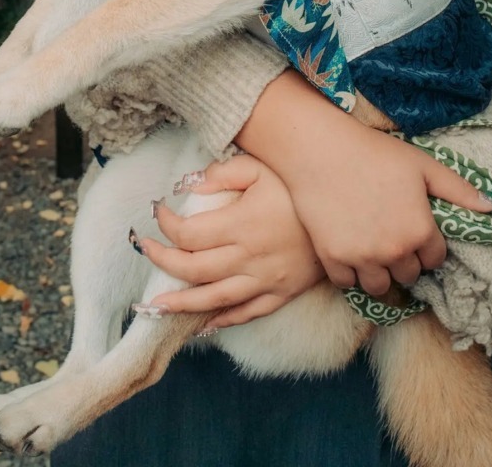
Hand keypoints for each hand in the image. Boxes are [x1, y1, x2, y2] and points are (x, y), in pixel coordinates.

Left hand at [138, 153, 325, 329]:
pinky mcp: (281, 294)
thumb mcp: (262, 167)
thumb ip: (223, 172)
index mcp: (241, 225)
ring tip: (155, 305)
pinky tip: (203, 325)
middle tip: (144, 250)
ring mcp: (265, 281)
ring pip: (214, 299)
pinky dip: (222, 321)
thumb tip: (188, 184)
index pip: (189, 234)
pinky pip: (246, 313)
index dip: (166, 225)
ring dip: (181, 302)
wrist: (347, 215)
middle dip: (163, 261)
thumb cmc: (299, 186)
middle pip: (193, 269)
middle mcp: (249, 258)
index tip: (157, 211)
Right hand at [236, 72, 491, 298]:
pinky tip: (350, 251)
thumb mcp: (422, 165)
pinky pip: (347, 284)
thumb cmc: (374, 152)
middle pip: (409, 276)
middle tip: (392, 238)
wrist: (320, 149)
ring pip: (380, 287)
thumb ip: (459, 190)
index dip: (427, 245)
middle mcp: (394, 251)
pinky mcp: (333, 259)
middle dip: (405, 260)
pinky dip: (350, 273)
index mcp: (420, 230)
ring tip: (374, 252)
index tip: (414, 230)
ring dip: (380, 273)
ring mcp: (362, 258)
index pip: (434, 259)